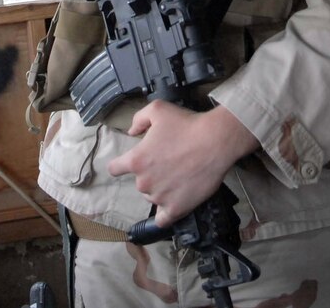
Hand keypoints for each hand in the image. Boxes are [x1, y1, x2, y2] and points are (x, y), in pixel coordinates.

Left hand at [108, 101, 257, 228]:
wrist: (215, 141)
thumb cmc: (186, 124)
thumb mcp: (157, 109)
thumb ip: (138, 119)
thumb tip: (131, 132)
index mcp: (136, 160)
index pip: (115, 169)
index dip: (121, 164)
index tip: (130, 162)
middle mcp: (144, 182)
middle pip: (139, 182)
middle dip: (150, 173)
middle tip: (167, 162)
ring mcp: (160, 197)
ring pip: (152, 196)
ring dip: (160, 189)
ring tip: (178, 177)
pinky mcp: (177, 208)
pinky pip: (163, 219)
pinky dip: (165, 213)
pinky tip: (171, 205)